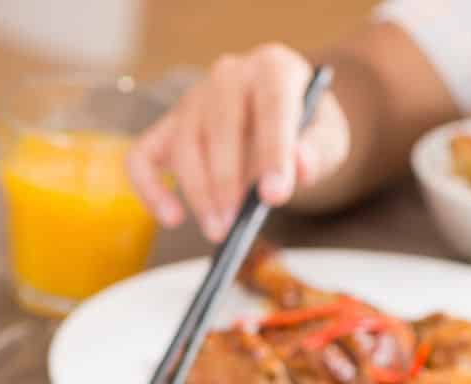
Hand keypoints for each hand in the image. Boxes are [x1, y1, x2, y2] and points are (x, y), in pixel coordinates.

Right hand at [129, 43, 351, 241]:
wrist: (279, 123)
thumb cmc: (303, 132)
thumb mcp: (328, 138)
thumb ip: (319, 151)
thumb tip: (299, 167)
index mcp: (274, 68)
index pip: (272, 105)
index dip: (273, 152)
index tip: (275, 196)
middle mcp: (228, 76)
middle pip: (218, 126)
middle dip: (226, 181)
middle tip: (235, 223)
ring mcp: (192, 101)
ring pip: (183, 145)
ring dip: (197, 193)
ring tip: (218, 229)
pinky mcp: (166, 128)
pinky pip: (142, 157)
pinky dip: (151, 191)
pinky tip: (173, 217)